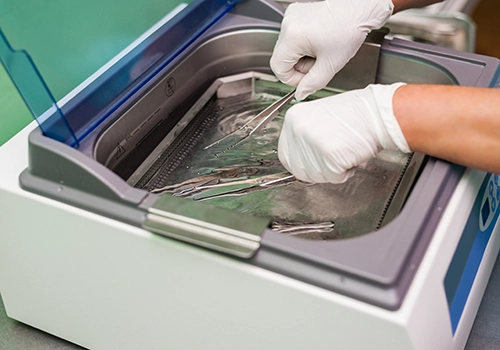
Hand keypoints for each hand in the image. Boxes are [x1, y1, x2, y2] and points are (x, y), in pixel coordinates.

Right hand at [270, 0, 393, 100]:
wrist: (359, 9)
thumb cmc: (349, 30)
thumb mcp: (331, 65)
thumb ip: (312, 84)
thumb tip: (300, 94)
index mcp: (293, 37)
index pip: (278, 67)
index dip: (292, 78)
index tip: (306, 79)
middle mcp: (288, 24)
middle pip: (282, 58)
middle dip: (299, 66)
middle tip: (318, 63)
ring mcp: (290, 17)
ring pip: (287, 49)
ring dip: (302, 56)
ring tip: (320, 50)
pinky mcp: (295, 14)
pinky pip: (292, 37)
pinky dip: (303, 44)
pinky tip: (318, 41)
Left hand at [278, 83, 410, 182]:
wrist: (378, 113)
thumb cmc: (356, 115)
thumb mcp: (319, 118)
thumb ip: (305, 137)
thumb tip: (300, 158)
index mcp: (294, 118)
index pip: (285, 155)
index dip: (300, 165)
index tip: (311, 165)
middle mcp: (299, 129)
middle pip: (299, 170)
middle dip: (317, 170)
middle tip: (332, 159)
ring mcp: (312, 142)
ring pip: (316, 175)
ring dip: (332, 171)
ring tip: (344, 151)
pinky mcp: (329, 154)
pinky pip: (333, 177)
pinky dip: (344, 172)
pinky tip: (350, 155)